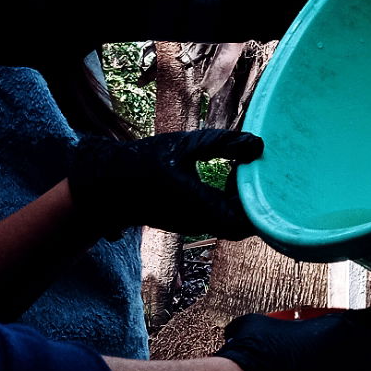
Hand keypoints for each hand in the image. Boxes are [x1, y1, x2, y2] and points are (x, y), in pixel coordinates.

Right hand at [69, 129, 263, 239]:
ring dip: (244, 199)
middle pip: (247, 223)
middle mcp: (202, 223)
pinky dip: (231, 200)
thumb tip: (257, 145)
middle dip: (259, 201)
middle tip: (260, 170)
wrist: (105, 187)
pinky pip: (221, 218)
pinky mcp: (190, 221)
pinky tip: (227, 176)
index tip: (265, 171)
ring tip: (242, 169)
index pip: (250, 219)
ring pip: (234, 222)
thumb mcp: (184, 146)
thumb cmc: (142, 163)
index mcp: (201, 207)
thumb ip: (222, 144)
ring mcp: (196, 225)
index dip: (265, 199)